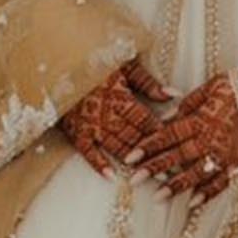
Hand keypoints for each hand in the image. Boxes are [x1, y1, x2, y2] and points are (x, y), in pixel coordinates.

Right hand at [57, 55, 179, 177]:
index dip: (164, 135)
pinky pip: (88, 152)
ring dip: (135, 162)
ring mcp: (90, 125)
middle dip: (155, 154)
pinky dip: (99, 164)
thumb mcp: (124, 66)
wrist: (57, 63)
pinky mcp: (75, 131)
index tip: (180, 147)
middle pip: (135, 138)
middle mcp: (107, 115)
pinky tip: (112, 177)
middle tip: (174, 172)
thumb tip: (176, 95)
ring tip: (153, 178)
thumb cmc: (94, 60)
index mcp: (121, 97)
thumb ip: (149, 83)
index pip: (147, 121)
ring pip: (117, 147)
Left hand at [125, 70, 237, 199]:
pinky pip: (222, 180)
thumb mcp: (211, 87)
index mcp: (199, 119)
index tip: (130, 157)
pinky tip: (192, 203)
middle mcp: (209, 138)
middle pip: (176, 156)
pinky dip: (208, 192)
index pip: (167, 135)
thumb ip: (188, 103)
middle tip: (134, 180)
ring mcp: (225, 153)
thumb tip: (167, 117)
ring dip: (176, 186)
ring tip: (157, 198)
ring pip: (196, 172)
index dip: (147, 146)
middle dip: (153, 168)